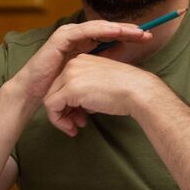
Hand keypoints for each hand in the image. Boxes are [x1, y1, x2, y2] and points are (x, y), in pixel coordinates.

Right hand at [10, 20, 151, 106]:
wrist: (34, 93)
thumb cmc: (59, 89)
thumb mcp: (86, 82)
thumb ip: (100, 76)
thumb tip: (121, 76)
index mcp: (84, 45)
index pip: (110, 38)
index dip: (128, 37)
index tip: (148, 39)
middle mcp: (78, 37)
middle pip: (107, 30)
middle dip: (127, 31)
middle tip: (146, 33)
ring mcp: (69, 35)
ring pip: (98, 27)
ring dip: (117, 28)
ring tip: (134, 31)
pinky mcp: (61, 37)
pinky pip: (84, 30)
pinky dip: (100, 30)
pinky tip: (114, 31)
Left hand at [43, 54, 157, 135]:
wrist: (138, 91)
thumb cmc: (126, 91)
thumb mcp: (102, 84)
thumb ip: (86, 91)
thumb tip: (78, 107)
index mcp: (82, 60)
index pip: (64, 83)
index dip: (69, 102)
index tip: (81, 115)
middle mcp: (73, 63)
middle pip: (55, 90)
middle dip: (64, 110)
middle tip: (77, 124)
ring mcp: (70, 75)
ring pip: (51, 99)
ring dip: (60, 117)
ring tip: (74, 128)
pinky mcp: (70, 89)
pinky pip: (52, 107)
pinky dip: (59, 120)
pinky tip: (72, 128)